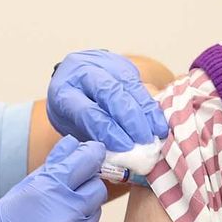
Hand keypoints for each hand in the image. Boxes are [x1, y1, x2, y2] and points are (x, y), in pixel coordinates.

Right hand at [0, 138, 106, 221]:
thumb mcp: (17, 194)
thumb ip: (50, 170)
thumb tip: (73, 146)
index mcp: (45, 192)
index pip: (86, 162)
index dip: (92, 154)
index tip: (94, 152)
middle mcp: (64, 215)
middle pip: (97, 188)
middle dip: (86, 186)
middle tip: (69, 190)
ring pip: (93, 215)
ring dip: (80, 212)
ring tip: (51, 221)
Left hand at [47, 51, 168, 151]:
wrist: (75, 80)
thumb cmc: (73, 111)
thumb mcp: (73, 127)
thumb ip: (94, 138)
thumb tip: (119, 157)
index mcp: (63, 92)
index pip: (88, 111)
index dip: (108, 130)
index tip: (125, 147)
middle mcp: (82, 73)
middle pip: (110, 93)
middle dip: (130, 119)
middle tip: (143, 141)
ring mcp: (104, 65)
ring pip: (128, 87)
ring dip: (145, 113)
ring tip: (155, 135)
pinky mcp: (123, 65)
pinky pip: (140, 85)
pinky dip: (151, 107)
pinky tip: (158, 124)